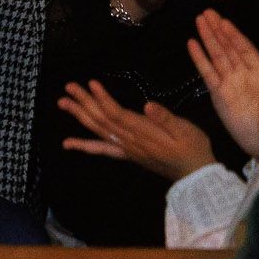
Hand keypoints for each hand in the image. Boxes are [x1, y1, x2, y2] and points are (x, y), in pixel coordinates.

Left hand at [55, 79, 216, 179]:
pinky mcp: (127, 154)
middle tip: (69, 88)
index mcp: (143, 132)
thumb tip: (148, 105)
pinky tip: (69, 143)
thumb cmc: (193, 148)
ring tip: (64, 103)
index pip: (116, 114)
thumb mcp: (186, 130)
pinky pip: (102, 149)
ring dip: (80, 116)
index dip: (102, 99)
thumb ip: (166, 118)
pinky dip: (85, 145)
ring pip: (98, 131)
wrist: (195, 174)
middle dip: (84, 103)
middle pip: (102, 120)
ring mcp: (126, 149)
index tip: (91, 83)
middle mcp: (130, 141)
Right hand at [190, 8, 258, 158]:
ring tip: (199, 21)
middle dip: (218, 30)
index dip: (234, 34)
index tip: (224, 20)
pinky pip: (208, 74)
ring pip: (217, 56)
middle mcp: (243, 74)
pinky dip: (200, 59)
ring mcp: (229, 83)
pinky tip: (192, 45)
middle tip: (206, 13)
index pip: (245, 48)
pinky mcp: (218, 96)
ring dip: (208, 39)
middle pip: (228, 47)